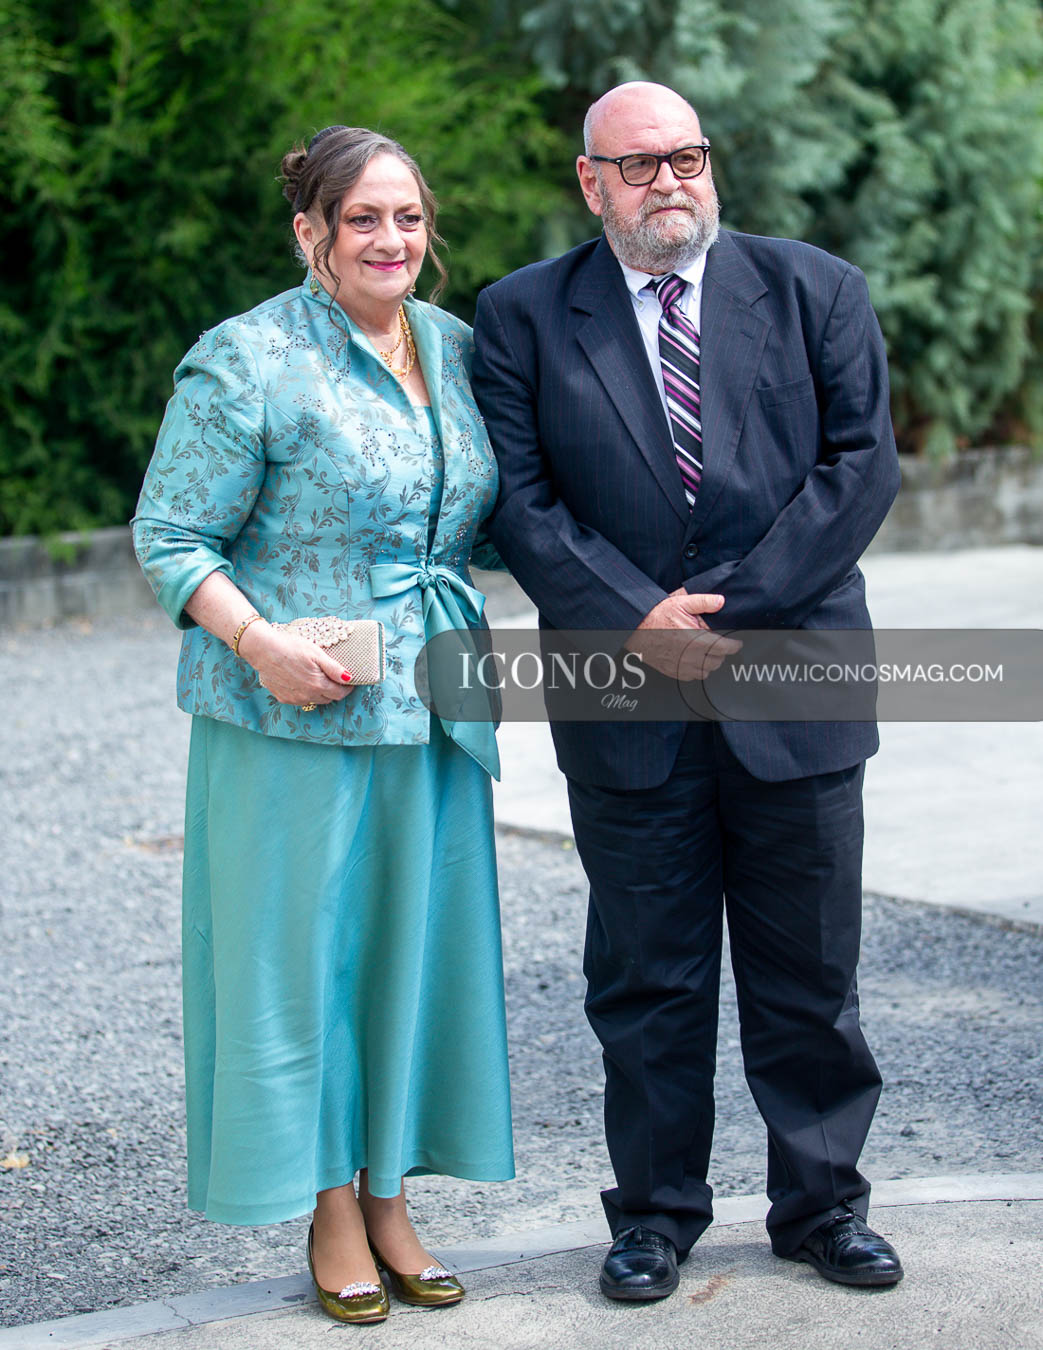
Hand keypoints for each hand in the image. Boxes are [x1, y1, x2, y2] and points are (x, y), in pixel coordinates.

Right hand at [238, 622, 353, 706]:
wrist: (263, 650)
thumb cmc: (291, 647)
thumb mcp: (316, 653)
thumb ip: (333, 668)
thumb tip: (349, 678)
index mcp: (318, 685)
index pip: (339, 694)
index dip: (347, 688)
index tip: (349, 682)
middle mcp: (307, 696)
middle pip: (328, 698)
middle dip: (334, 690)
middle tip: (333, 679)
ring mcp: (294, 699)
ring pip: (314, 700)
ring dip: (319, 693)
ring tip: (316, 678)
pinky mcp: (283, 698)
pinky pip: (300, 700)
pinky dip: (305, 693)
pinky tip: (301, 681)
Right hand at [626, 590, 741, 680]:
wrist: (634, 628)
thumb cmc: (656, 615)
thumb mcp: (681, 602)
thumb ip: (704, 602)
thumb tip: (721, 601)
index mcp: (696, 640)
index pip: (725, 648)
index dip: (735, 646)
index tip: (737, 643)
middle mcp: (690, 657)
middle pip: (717, 662)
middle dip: (722, 653)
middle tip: (719, 644)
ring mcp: (681, 666)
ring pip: (706, 672)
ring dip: (710, 663)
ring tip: (707, 652)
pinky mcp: (672, 671)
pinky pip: (692, 677)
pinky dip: (697, 670)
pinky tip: (694, 659)